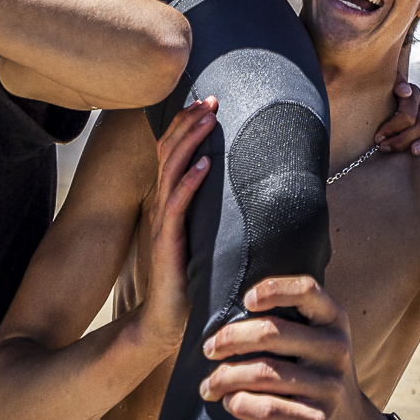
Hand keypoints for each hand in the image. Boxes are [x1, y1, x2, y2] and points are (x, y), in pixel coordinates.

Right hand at [140, 98, 215, 349]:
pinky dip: (190, 182)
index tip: (207, 101)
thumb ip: (221, 210)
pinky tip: (204, 165)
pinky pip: (177, 206)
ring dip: (190, 141)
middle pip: (170, 151)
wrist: (169, 320)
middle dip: (189, 122)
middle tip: (209, 99)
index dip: (187, 124)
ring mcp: (163, 222)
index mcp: (172, 199)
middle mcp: (164, 204)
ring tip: (207, 119)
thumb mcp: (210, 235)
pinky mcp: (167, 243)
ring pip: (172, 169)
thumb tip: (256, 184)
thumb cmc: (194, 278)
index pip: (174, 151)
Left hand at [201, 276, 390, 419]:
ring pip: (263, 373)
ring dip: (225, 377)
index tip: (246, 300)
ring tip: (209, 385)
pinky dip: (240, 405)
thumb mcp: (321, 345)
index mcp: (335, 322)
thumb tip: (227, 308)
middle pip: (271, 333)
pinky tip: (230, 403)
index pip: (306, 290)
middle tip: (209, 349)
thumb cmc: (320, 380)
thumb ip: (293, 323)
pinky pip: (268, 409)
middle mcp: (336, 350)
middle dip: (229, 340)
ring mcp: (330, 388)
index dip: (273, 289)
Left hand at [375, 81, 419, 156]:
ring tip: (413, 152)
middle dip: (402, 140)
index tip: (378, 139)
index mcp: (413, 93)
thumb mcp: (384, 85)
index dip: (392, 127)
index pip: (407, 114)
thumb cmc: (382, 94)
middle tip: (384, 148)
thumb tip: (405, 92)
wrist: (389, 95)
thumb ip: (394, 83)